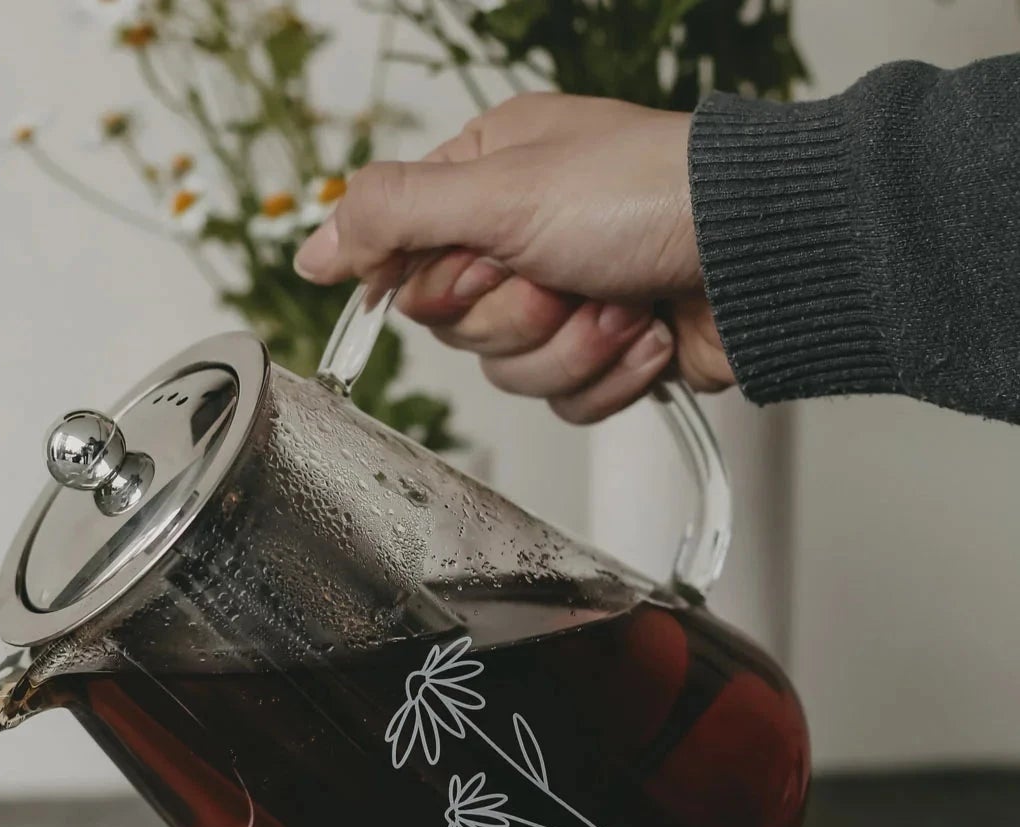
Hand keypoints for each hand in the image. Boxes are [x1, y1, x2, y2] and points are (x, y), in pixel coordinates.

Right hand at [295, 95, 733, 423]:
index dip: (435, 282)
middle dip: (517, 315)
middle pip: (458, 328)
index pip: (405, 260)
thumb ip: (391, 217)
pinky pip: (565, 400)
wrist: (760, 251)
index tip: (472, 267)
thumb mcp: (497, 189)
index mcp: (488, 179)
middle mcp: (521, 236)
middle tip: (562, 274)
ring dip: (569, 347)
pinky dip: (607, 373)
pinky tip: (644, 331)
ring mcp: (566, 297)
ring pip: (510, 373)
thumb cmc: (649, 194)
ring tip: (618, 303)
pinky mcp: (604, 351)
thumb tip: (313, 247)